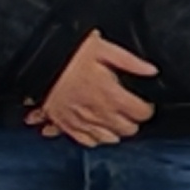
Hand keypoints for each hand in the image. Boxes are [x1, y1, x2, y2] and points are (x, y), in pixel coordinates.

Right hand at [27, 32, 156, 145]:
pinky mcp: (66, 124)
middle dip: (132, 120)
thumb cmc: (68, 53)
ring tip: (113, 117)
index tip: (144, 103)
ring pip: (110, 139)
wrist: (38, 61)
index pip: (141, 113)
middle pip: (128, 130)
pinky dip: (95, 137)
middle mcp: (98, 113)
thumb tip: (151, 71)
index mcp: (110, 94)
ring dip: (115, 130)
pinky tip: (96, 127)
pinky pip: (87, 141)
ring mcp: (81, 121)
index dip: (147, 108)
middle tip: (129, 108)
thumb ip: (130, 61)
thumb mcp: (103, 48)